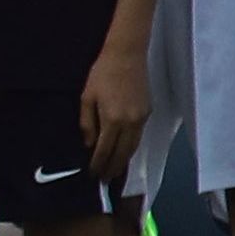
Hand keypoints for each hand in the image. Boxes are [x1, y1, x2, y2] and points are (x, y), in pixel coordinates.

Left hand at [77, 47, 149, 182]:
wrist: (127, 55)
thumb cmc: (102, 74)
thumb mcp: (86, 98)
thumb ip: (87, 123)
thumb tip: (89, 144)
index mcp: (112, 120)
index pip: (104, 150)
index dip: (98, 164)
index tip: (93, 175)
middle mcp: (130, 123)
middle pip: (122, 153)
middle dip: (113, 168)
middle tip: (105, 180)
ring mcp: (141, 118)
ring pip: (133, 147)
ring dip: (124, 160)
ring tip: (115, 171)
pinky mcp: (148, 112)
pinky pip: (138, 136)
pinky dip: (131, 148)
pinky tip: (124, 151)